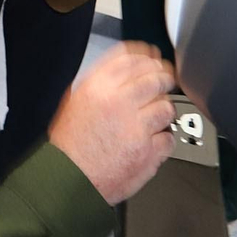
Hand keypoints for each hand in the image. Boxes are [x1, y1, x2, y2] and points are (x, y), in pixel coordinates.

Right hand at [49, 42, 176, 205]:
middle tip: (165, 82)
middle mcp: (118, 102)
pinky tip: (153, 141)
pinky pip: (168, 137)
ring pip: (166, 107)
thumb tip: (122, 71)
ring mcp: (136, 127)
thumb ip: (98, 85)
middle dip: (164, 79)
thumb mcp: (73, 102)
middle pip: (154, 78)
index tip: (154, 58)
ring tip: (156, 117)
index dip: (147, 56)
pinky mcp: (148, 151)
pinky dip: (164, 140)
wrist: (69, 179)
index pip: (131, 59)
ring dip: (163, 111)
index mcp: (97, 87)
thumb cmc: (69, 145)